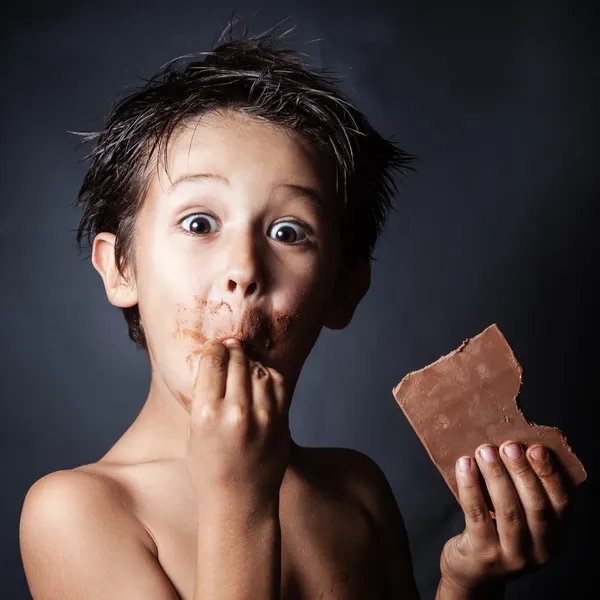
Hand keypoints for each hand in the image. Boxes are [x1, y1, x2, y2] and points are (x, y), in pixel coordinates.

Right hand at [185, 338, 290, 508]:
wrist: (241, 503)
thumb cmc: (209, 470)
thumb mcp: (194, 433)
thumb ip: (205, 397)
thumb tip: (217, 360)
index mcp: (206, 415)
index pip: (213, 362)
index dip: (214, 350)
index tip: (215, 349)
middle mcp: (236, 412)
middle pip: (237, 360)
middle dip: (232, 350)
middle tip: (231, 347)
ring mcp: (263, 416)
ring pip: (259, 368)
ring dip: (250, 361)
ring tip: (244, 362)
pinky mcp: (281, 420)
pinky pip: (277, 382)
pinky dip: (268, 375)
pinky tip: (260, 378)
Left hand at [439, 441, 571, 593]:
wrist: (472, 573)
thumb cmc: (496, 533)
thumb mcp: (520, 520)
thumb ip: (523, 492)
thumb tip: (514, 445)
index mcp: (554, 537)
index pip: (560, 504)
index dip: (549, 474)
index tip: (536, 448)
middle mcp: (539, 551)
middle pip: (536, 506)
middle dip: (522, 471)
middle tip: (509, 445)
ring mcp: (511, 556)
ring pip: (508, 510)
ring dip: (496, 475)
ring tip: (485, 450)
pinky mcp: (483, 554)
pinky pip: (477, 514)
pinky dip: (470, 486)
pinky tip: (464, 465)